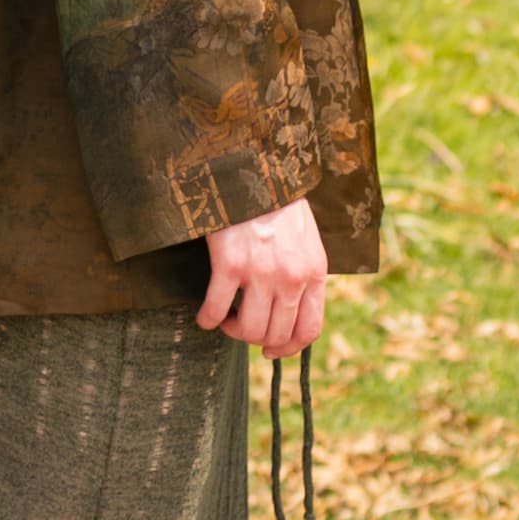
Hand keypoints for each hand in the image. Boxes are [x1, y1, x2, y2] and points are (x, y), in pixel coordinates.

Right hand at [196, 192, 330, 355]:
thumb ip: (303, 275)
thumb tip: (289, 312)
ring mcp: (261, 272)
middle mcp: (291, 277)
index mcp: (314, 272)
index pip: (309, 330)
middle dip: (256, 340)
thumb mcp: (306, 240)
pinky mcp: (230, 263)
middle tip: (241, 328)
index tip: (271, 351)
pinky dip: (208, 319)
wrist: (252, 168)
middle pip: (276, 334)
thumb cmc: (276, 203)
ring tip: (225, 320)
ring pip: (248, 330)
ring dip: (233, 332)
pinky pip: (216, 309)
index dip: (288, 349)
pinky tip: (204, 316)